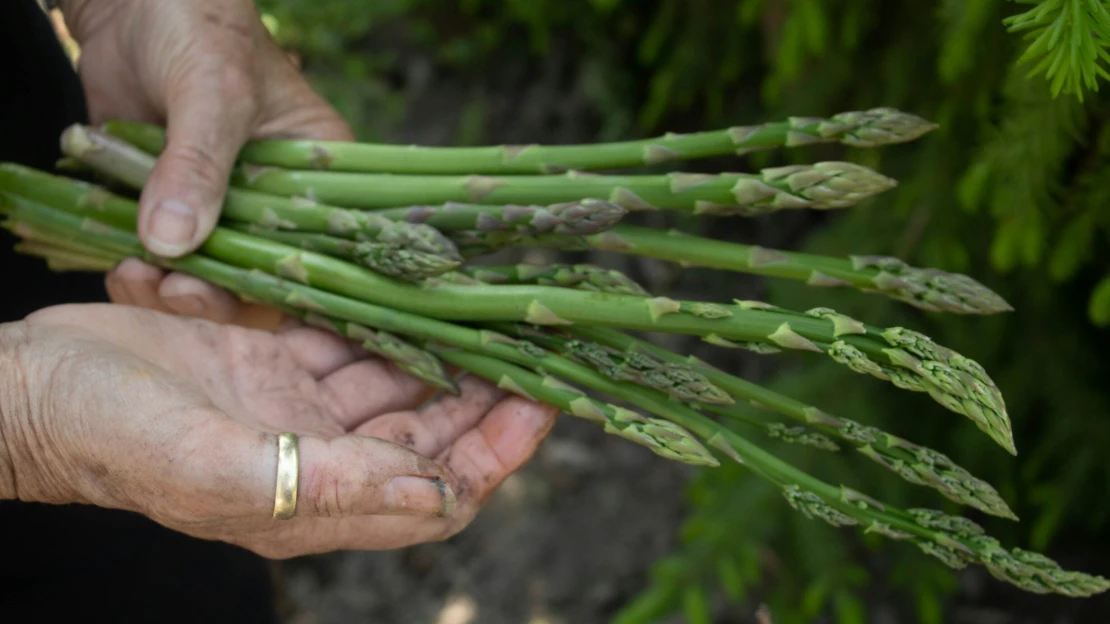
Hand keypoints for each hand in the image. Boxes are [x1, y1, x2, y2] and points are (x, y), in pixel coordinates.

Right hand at [0, 303, 557, 557]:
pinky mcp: (270, 361)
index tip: (543, 403)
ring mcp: (294, 409)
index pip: (437, 493)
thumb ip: (326, 486)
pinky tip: (416, 290)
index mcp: (313, 504)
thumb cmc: (106, 433)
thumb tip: (438, 496)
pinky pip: (348, 340)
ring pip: (396, 382)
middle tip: (534, 341)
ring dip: (443, 350)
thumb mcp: (212, 465)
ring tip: (491, 307)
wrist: (27, 387)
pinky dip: (382, 319)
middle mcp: (316, 460)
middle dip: (486, 395)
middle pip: (430, 434)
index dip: (496, 455)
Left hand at [59, 0, 348, 325]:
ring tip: (138, 276)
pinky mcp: (169, 203)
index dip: (293, 291)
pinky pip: (161, 256)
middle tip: (179, 291)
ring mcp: (221, 204)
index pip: (324, 249)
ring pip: (209, 274)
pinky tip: (121, 267)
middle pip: (263, 275)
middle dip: (219, 295)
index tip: (249, 307)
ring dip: (173, 289)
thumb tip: (172, 243)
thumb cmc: (199, 26)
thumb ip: (197, 166)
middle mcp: (277, 198)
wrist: (130, 0)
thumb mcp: (213, 94)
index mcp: (320, 173)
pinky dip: (141, 271)